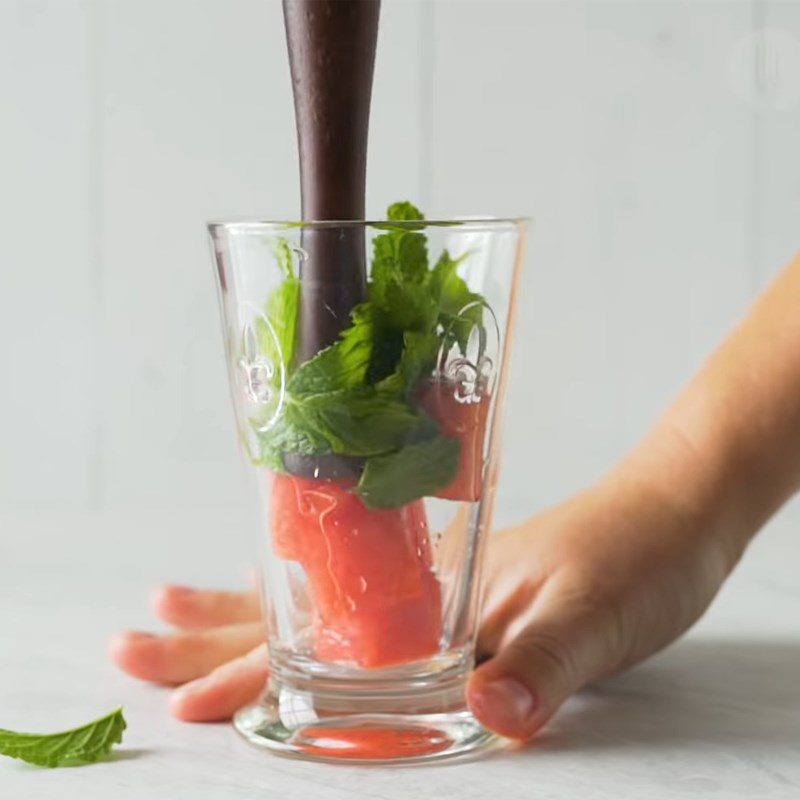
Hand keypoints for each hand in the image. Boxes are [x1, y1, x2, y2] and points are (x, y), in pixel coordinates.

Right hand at [110, 465, 738, 738]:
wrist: (672, 509)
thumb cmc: (639, 555)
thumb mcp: (599, 613)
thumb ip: (544, 659)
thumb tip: (485, 710)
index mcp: (442, 590)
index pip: (327, 637)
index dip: (257, 670)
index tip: (189, 695)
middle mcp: (424, 582)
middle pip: (298, 610)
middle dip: (216, 637)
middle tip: (138, 641)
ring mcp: (435, 581)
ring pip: (320, 602)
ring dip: (243, 615)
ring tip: (180, 611)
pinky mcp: (459, 586)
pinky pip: (365, 604)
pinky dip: (310, 610)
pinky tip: (291, 609)